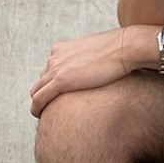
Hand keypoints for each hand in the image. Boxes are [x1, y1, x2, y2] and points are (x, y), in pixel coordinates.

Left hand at [30, 27, 144, 116]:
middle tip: (51, 106)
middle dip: (43, 94)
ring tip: (46, 113)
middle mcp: (55, 56)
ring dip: (39, 103)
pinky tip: (40, 115)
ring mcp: (56, 68)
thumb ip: (89, 56)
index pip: (49, 69)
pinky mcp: (61, 80)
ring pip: (36, 90)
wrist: (127, 47)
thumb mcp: (98, 49)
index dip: (51, 83)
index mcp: (63, 48)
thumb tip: (98, 63)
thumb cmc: (121, 48)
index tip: (57, 94)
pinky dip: (36, 108)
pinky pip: (39, 99)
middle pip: (40, 80)